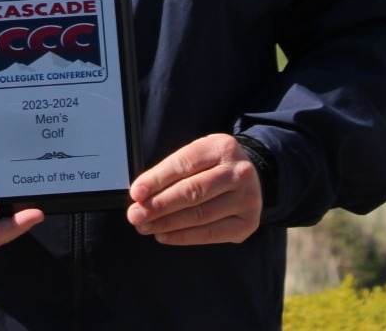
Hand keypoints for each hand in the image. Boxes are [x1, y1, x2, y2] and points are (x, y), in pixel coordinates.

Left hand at [126, 133, 262, 244]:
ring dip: (167, 223)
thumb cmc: (214, 167)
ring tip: (145, 226)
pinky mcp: (247, 222)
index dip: (158, 179)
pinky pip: (210, 233)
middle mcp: (239, 172)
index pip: (184, 164)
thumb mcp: (198, 155)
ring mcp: (247, 199)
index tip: (137, 193)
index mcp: (222, 148)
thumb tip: (141, 193)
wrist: (250, 178)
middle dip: (159, 205)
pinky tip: (164, 235)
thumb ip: (173, 170)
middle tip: (136, 214)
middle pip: (193, 191)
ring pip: (200, 214)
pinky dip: (183, 236)